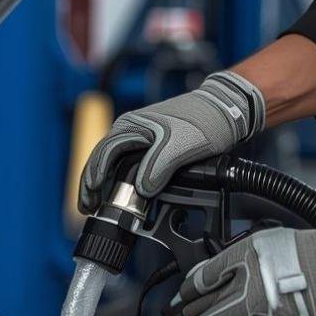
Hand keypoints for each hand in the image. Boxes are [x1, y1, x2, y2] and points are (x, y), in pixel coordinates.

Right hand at [78, 71, 265, 213]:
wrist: (227, 108)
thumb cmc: (206, 119)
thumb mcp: (181, 145)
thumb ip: (158, 167)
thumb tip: (142, 190)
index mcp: (131, 125)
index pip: (102, 155)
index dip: (93, 180)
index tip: (90, 200)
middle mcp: (131, 129)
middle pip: (102, 159)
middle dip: (92, 184)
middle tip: (87, 207)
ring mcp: (141, 136)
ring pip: (113, 162)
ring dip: (104, 182)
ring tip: (98, 202)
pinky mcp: (152, 143)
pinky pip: (128, 162)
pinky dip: (120, 178)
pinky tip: (121, 190)